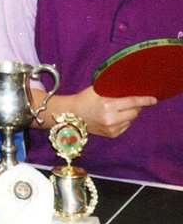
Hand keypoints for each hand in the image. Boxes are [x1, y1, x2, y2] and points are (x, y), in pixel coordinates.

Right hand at [38, 85, 156, 137]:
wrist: (71, 114)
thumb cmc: (84, 99)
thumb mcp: (97, 90)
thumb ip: (113, 89)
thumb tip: (131, 88)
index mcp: (108, 105)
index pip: (132, 102)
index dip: (144, 100)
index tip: (153, 99)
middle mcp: (111, 118)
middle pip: (135, 112)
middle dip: (136, 106)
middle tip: (130, 101)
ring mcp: (112, 128)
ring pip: (131, 120)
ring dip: (129, 113)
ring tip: (118, 109)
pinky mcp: (111, 135)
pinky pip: (125, 126)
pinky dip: (124, 120)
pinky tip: (114, 117)